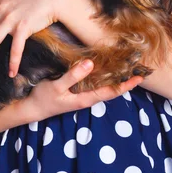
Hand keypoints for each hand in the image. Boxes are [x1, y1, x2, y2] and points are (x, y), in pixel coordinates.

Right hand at [22, 59, 143, 121]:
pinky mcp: (77, 91)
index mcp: (86, 98)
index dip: (127, 84)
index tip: (140, 77)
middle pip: (112, 90)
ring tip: (128, 68)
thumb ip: (73, 76)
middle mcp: (88, 98)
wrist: (31, 108)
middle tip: (140, 70)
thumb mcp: (56, 86)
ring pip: (105, 87)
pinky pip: (96, 84)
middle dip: (126, 81)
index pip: (112, 92)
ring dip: (117, 78)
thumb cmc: (43, 98)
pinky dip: (105, 77)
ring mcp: (83, 95)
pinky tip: (106, 69)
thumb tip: (90, 64)